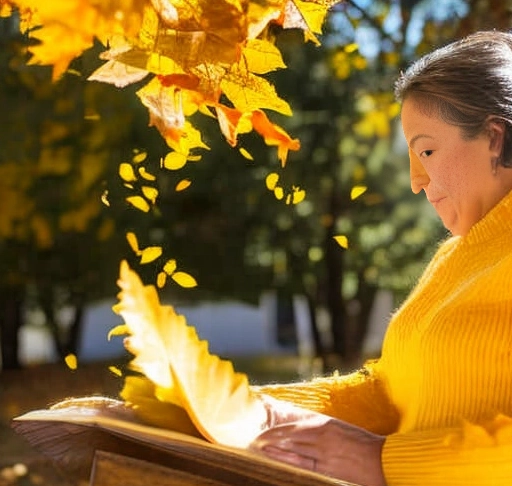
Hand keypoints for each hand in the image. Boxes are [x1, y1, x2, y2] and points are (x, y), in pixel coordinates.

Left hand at [250, 413, 385, 485]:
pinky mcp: (328, 471)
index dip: (276, 431)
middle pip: (290, 439)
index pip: (294, 428)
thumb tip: (302, 432)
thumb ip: (321, 430)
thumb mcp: (341, 430)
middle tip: (255, 442)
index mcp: (325, 426)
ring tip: (261, 452)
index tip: (263, 434)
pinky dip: (290, 464)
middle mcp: (322, 439)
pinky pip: (304, 467)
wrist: (383, 461)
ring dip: (276, 452)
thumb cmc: (362, 444)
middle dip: (271, 441)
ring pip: (294, 453)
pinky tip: (278, 463)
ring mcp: (324, 456)